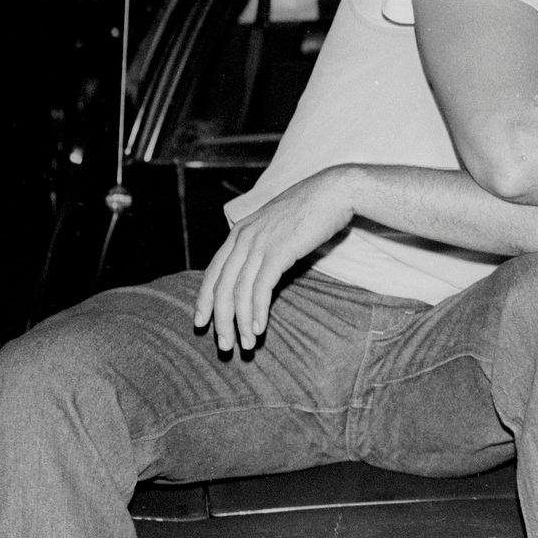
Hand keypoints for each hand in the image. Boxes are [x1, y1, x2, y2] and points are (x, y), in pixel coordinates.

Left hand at [196, 167, 356, 351]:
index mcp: (240, 231)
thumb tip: (259, 267)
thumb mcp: (277, 225)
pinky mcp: (279, 251)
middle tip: (224, 346)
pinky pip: (261, 287)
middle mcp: (244, 238)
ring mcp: (260, 243)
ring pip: (239, 291)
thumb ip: (263, 243)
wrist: (335, 191)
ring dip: (240, 323)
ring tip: (245, 345)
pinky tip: (259, 328)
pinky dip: (257, 311)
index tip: (201, 323)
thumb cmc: (312, 209)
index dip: (204, 300)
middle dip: (220, 320)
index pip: (213, 272)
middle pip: (221, 287)